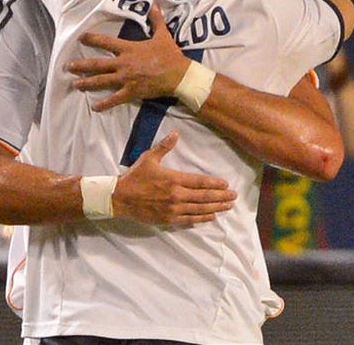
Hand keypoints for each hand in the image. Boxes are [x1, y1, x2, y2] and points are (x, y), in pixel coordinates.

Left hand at [65, 5, 191, 110]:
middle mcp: (123, 63)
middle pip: (97, 64)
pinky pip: (114, 99)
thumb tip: (155, 6)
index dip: (92, 39)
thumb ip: (156, 21)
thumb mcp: (163, 35)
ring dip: (86, 83)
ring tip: (74, 84)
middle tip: (67, 66)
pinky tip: (94, 107)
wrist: (179, 75)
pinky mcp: (131, 92)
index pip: (106, 42)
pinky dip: (104, 103)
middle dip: (80, 65)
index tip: (80, 38)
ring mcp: (126, 79)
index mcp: (129, 49)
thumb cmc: (170, 55)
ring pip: (101, 81)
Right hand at [113, 132, 236, 225]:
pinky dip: (202, 219)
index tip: (227, 184)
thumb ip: (164, 147)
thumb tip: (175, 133)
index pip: (200, 182)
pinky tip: (211, 217)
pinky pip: (189, 220)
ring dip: (215, 208)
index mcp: (174, 179)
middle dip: (221, 197)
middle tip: (234, 197)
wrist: (119, 198)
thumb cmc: (135, 176)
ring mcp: (173, 209)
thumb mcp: (149, 158)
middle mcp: (176, 196)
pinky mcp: (168, 220)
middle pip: (204, 197)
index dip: (215, 184)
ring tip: (227, 207)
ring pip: (199, 210)